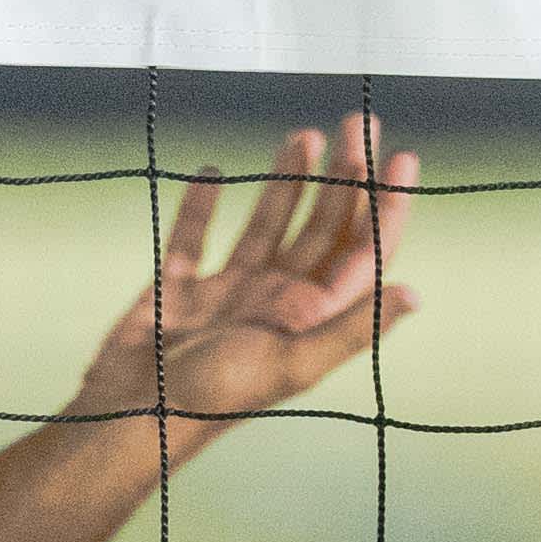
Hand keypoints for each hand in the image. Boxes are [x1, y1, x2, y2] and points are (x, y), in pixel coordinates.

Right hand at [64, 118, 418, 468]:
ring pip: (267, 225)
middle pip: (321, 227)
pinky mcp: (179, 289)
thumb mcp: (291, 363)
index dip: (386, 206)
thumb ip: (350, 326)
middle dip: (343, 176)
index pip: (361, 251)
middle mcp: (276, 300)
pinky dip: (202, 205)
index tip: (401, 156)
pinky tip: (212, 172)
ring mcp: (228, 293)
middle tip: (357, 123)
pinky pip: (194, 238)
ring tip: (303, 135)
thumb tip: (413, 293)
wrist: (127, 418)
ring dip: (287, 181)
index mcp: (309, 316)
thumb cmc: (212, 398)